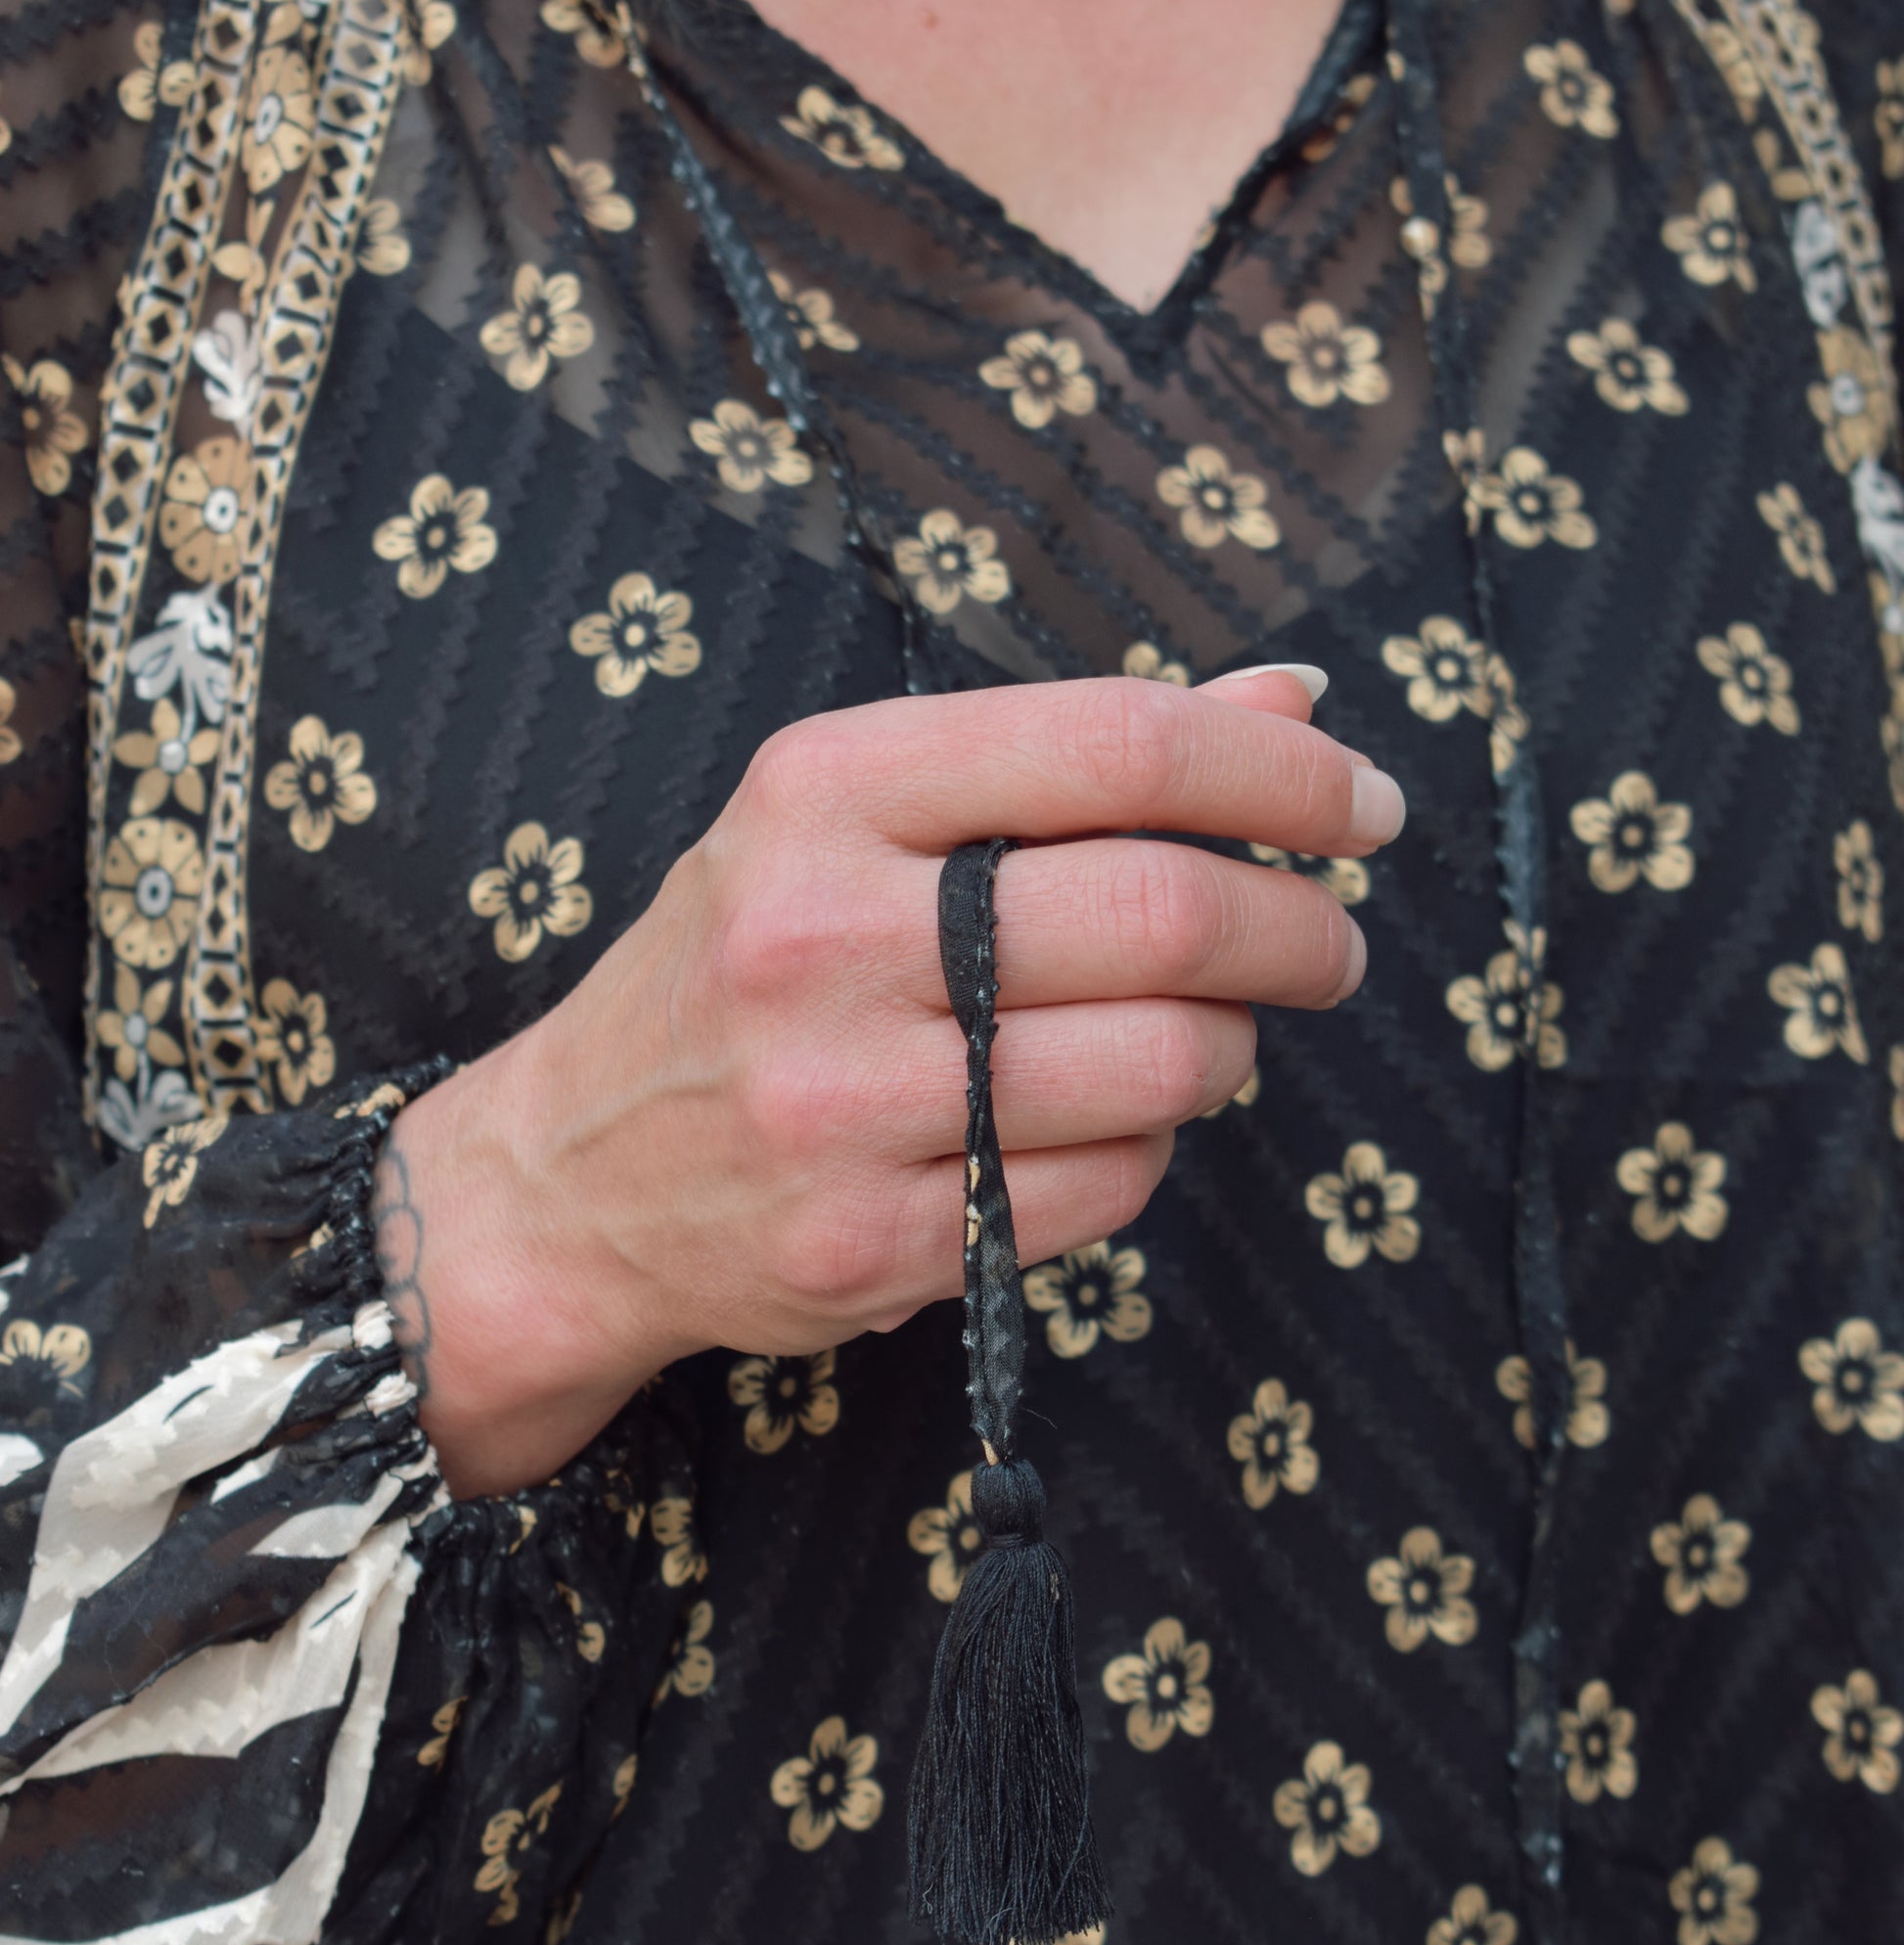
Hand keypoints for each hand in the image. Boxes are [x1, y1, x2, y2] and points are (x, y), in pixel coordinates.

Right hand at [377, 666, 1403, 1496]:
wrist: (567, 1179)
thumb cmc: (745, 969)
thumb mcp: (862, 822)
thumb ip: (1071, 761)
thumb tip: (1292, 701)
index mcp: (826, 787)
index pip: (1117, 746)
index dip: (1280, 775)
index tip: (1360, 806)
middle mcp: (823, 934)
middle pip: (1164, 913)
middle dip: (1297, 930)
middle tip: (1328, 946)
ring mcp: (842, 1103)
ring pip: (1159, 1065)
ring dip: (1230, 1050)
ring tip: (1212, 1038)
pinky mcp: (873, 1242)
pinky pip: (1106, 1188)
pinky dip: (1149, 1152)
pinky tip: (1107, 1126)